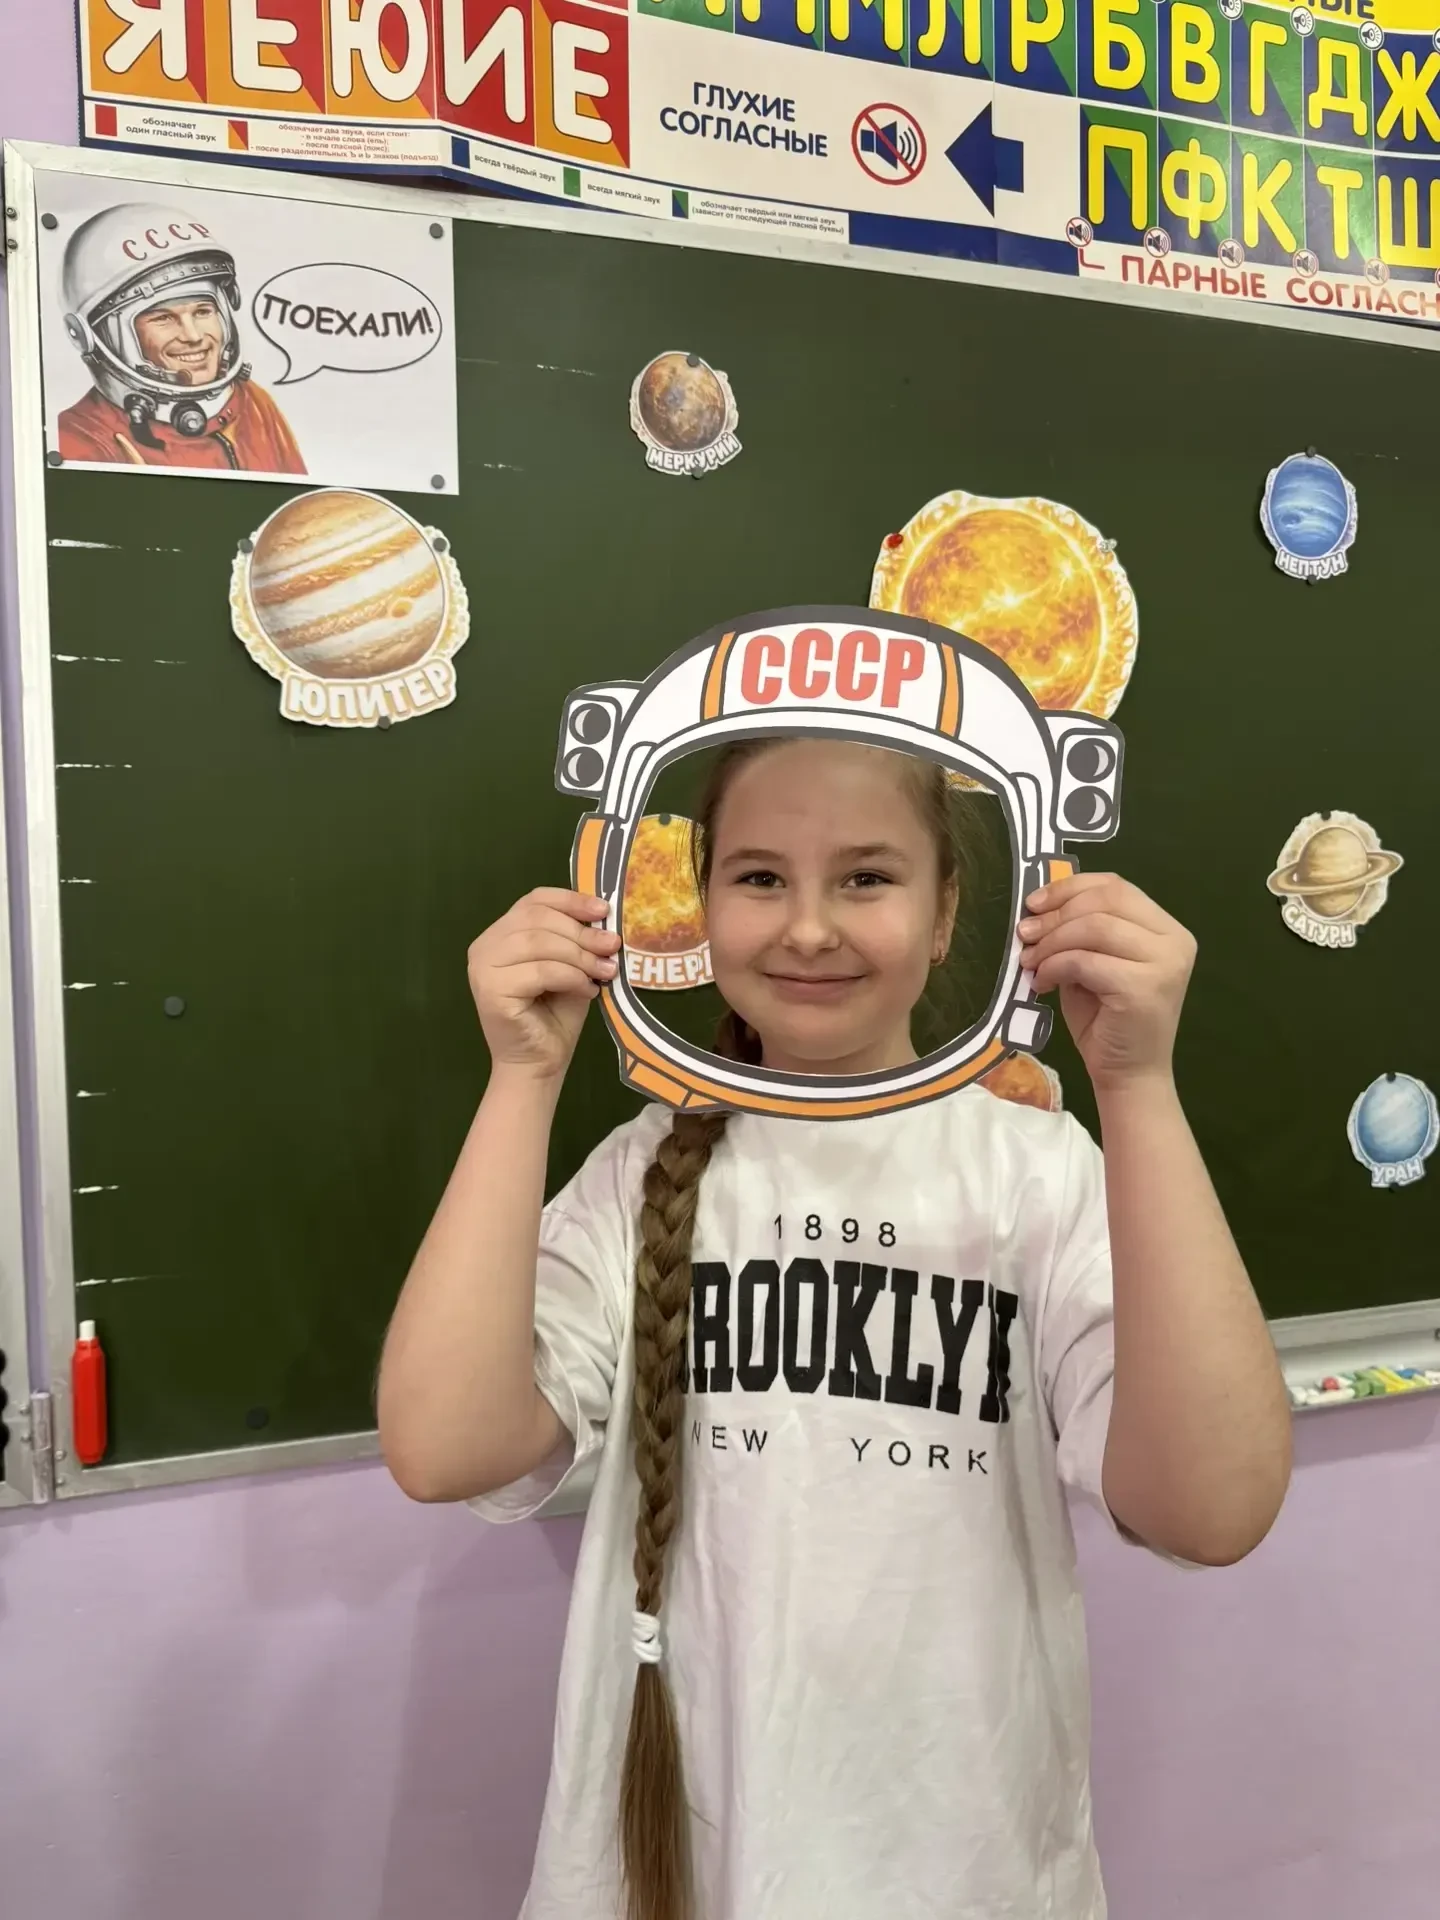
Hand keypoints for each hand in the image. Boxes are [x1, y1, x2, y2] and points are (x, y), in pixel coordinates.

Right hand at [468, 888, 620, 1079]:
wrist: (538, 1064)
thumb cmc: (554, 1016)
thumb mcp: (571, 967)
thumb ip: (577, 940)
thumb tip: (604, 918)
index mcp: (501, 934)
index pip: (534, 900)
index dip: (571, 900)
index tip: (604, 910)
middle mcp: (485, 946)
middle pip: (538, 919)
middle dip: (582, 932)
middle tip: (612, 947)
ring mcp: (483, 968)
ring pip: (539, 943)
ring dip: (580, 955)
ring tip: (604, 972)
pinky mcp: (492, 991)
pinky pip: (540, 971)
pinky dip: (571, 977)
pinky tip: (587, 991)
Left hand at [1017, 874, 1194, 1091]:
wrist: (1130, 1074)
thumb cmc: (1108, 1020)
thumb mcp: (1093, 963)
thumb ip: (1080, 931)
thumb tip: (1038, 907)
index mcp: (1165, 928)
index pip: (1115, 886)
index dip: (1069, 888)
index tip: (1033, 904)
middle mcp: (1174, 940)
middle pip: (1104, 901)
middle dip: (1055, 914)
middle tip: (1025, 934)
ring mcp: (1164, 963)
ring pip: (1093, 927)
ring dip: (1051, 942)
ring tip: (1031, 962)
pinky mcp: (1143, 987)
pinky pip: (1085, 960)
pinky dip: (1055, 967)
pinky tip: (1043, 983)